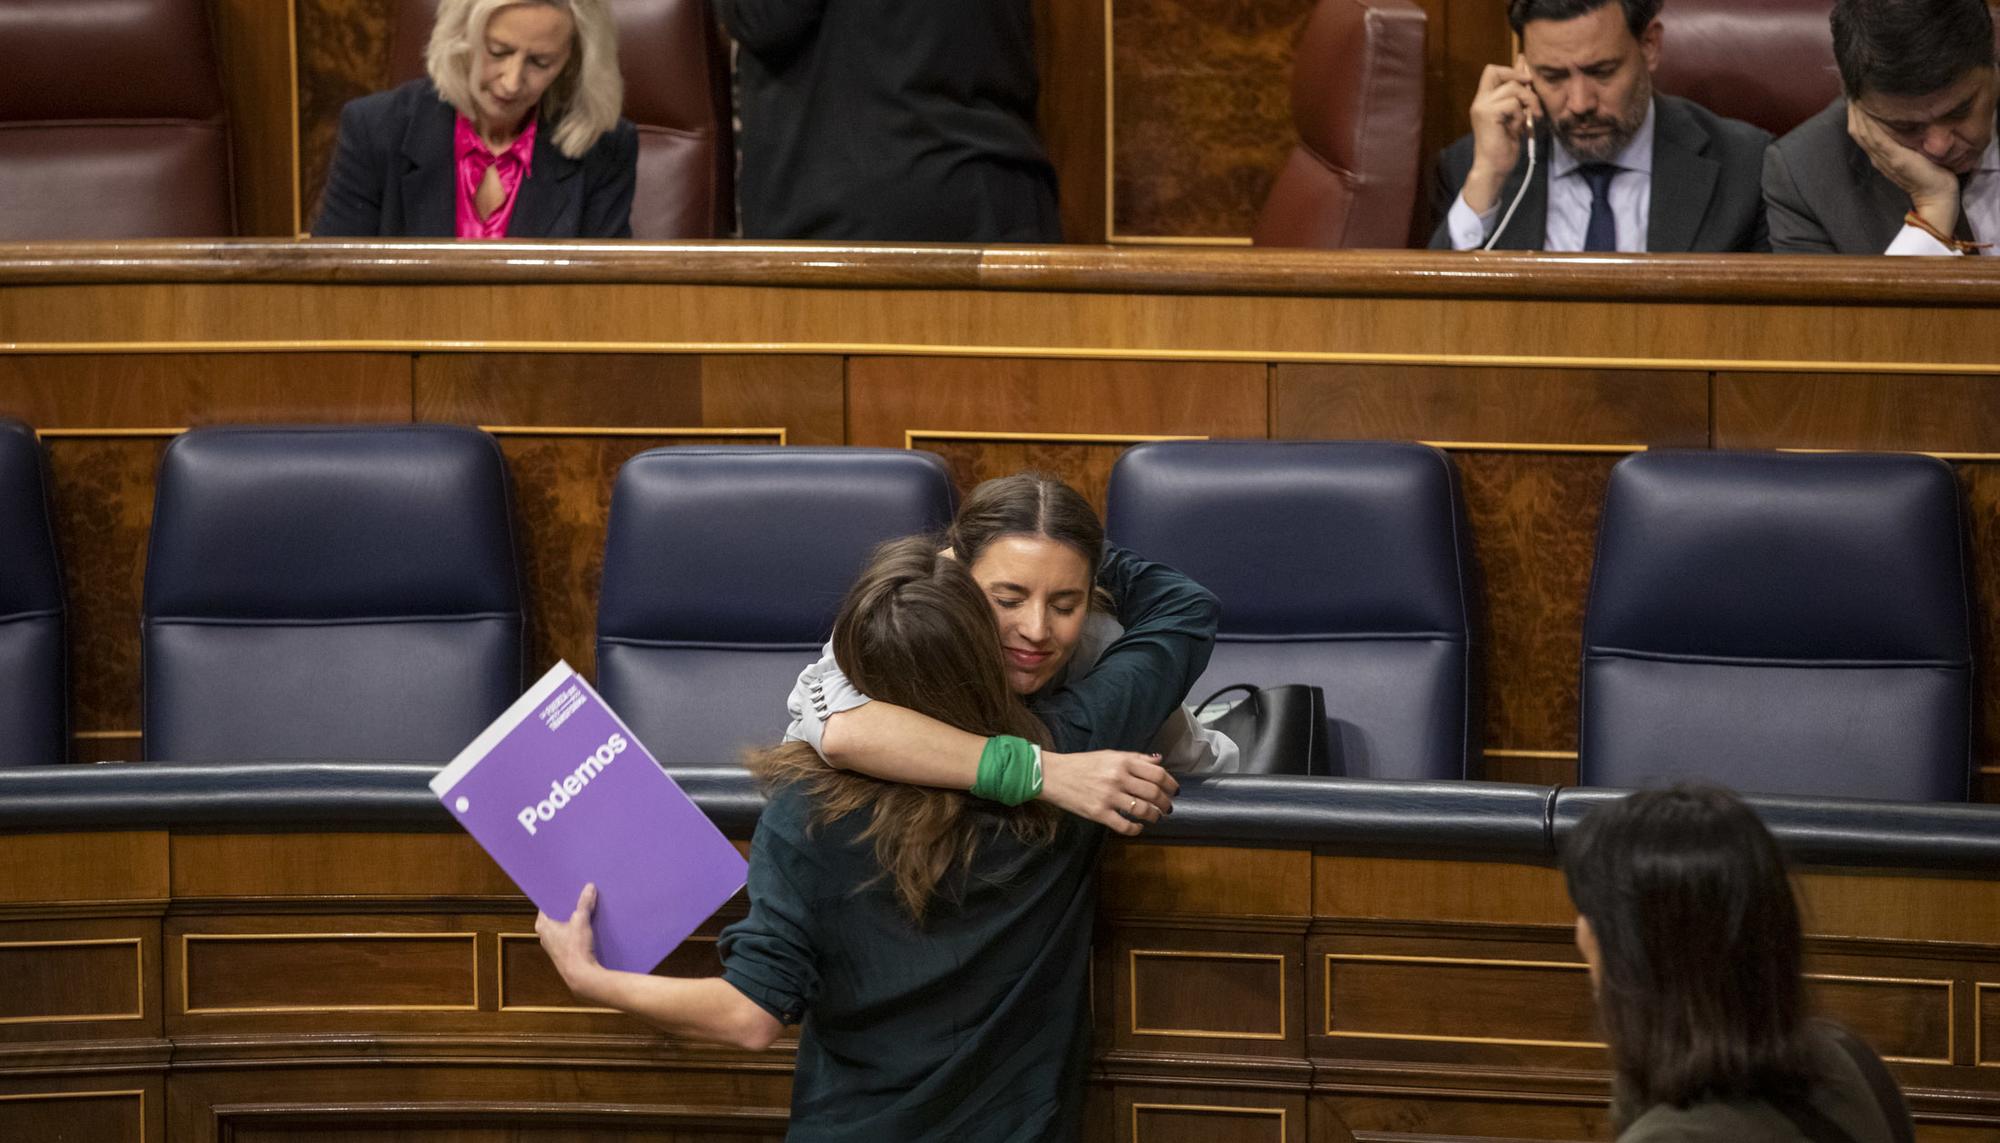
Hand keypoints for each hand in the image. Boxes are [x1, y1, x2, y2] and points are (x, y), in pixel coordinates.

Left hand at [535, 883, 604, 999]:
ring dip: (572, 918)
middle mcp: (544, 935)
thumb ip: (584, 903)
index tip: (565, 888)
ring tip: (584, 907)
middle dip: (566, 906)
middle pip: (555, 915)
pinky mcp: (563, 952)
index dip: (556, 896)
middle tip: (578, 894)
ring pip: (562, 926)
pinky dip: (575, 929)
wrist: (581, 976)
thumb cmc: (575, 948)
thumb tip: (589, 887)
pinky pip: (568, 935)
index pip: (546, 905)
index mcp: (542, 925)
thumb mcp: (581, 921)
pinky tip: (587, 925)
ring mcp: (553, 945)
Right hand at [1039, 750, 1178, 835]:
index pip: (1157, 774)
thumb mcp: (1109, 755)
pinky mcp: (1098, 813)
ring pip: (1142, 810)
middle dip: (1165, 803)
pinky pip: (1124, 825)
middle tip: (1168, 808)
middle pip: (1153, 793)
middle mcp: (1118, 778)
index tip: (1174, 791)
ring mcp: (1108, 796)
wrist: (1054, 775)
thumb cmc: (1082, 764)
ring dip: (1154, 816)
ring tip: (1156, 818)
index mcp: (1122, 761)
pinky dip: (1136, 829)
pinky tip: (1138, 828)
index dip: (1171, 784)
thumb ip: (1135, 758)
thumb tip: (1159, 760)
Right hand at [1464, 57, 1541, 213]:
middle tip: (1530, 96)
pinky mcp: (1488, 114)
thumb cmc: (1504, 146)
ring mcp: (1482, 107)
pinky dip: (1521, 115)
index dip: (1510, 70)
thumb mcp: (1514, 116)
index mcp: (1484, 101)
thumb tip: (1527, 74)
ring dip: (1528, 102)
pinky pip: (1513, 104)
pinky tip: (1518, 128)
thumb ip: (1518, 97)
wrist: (1494, 168)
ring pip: (1512, 88)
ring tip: (1529, 119)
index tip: (1526, 80)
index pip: (1492, 71)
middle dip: (1519, 79)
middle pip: (1496, 71)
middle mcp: (1480, 101)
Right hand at [1847, 103, 1960, 237]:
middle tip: (1853, 88)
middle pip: (1858, 129)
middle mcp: (1878, 155)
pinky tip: (1867, 109)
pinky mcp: (1894, 158)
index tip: (1858, 95)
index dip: (1857, 113)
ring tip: (1856, 94)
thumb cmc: (1931, 174)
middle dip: (1855, 108)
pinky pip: (1876, 138)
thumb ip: (1906, 140)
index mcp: (1881, 154)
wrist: (1936, 195)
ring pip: (1863, 131)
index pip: (1863, 130)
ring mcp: (1884, 157)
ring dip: (1858, 112)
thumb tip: (1907, 121)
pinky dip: (1869, 123)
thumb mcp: (1914, 152)